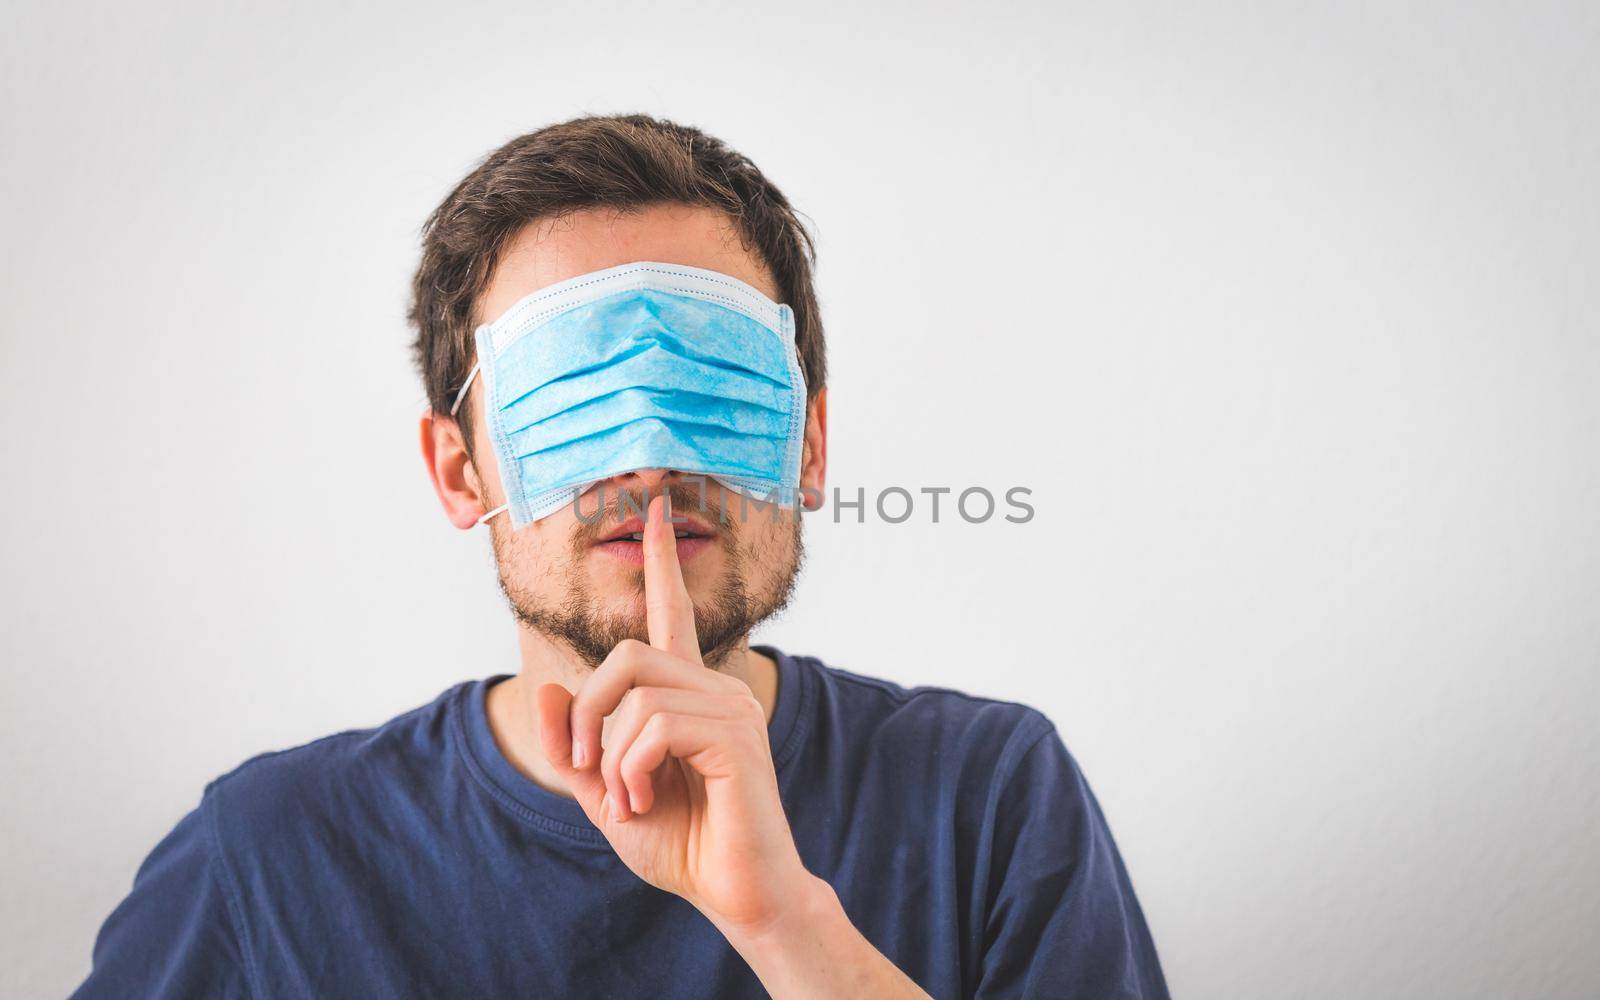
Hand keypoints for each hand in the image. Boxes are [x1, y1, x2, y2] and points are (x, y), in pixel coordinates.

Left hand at [533, 494, 814, 934]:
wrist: (736, 893)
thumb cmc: (682, 845)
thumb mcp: (607, 795)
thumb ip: (575, 748)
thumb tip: (550, 690)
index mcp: (688, 694)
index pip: (673, 611)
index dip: (661, 561)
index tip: (657, 510)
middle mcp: (714, 688)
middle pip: (628, 653)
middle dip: (588, 713)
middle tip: (586, 771)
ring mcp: (729, 708)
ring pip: (636, 693)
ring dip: (609, 757)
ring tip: (626, 800)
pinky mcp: (736, 736)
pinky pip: (656, 726)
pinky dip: (631, 771)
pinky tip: (644, 803)